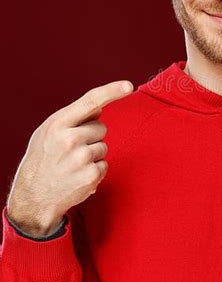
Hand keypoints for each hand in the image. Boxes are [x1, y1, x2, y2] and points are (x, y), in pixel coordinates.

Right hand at [6, 80, 133, 234]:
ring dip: (93, 156)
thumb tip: (100, 106)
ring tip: (72, 165)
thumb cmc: (43, 159)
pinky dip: (95, 171)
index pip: (90, 101)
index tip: (128, 85)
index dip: (111, 91)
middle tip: (71, 150)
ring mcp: (81, 158)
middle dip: (91, 137)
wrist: (33, 196)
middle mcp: (70, 139)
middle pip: (101, 127)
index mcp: (58, 124)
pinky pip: (105, 165)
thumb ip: (73, 117)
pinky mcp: (90, 176)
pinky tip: (77, 176)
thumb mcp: (48, 132)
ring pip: (104, 147)